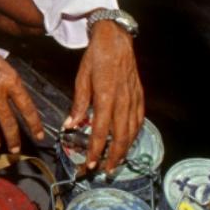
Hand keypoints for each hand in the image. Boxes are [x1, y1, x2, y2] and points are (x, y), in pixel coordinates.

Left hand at [65, 20, 144, 174]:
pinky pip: (139, 121)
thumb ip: (78, 103)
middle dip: (112, 157)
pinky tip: (128, 143)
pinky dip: (134, 135)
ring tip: (115, 163)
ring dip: (124, 150)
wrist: (116, 39)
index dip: (96, 150)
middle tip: (103, 171)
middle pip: (120, 137)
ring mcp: (134, 99)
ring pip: (132, 132)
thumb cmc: (95, 57)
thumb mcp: (82, 78)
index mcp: (106, 97)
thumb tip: (70, 126)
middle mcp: (123, 101)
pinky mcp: (140, 96)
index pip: (101, 131)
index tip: (90, 164)